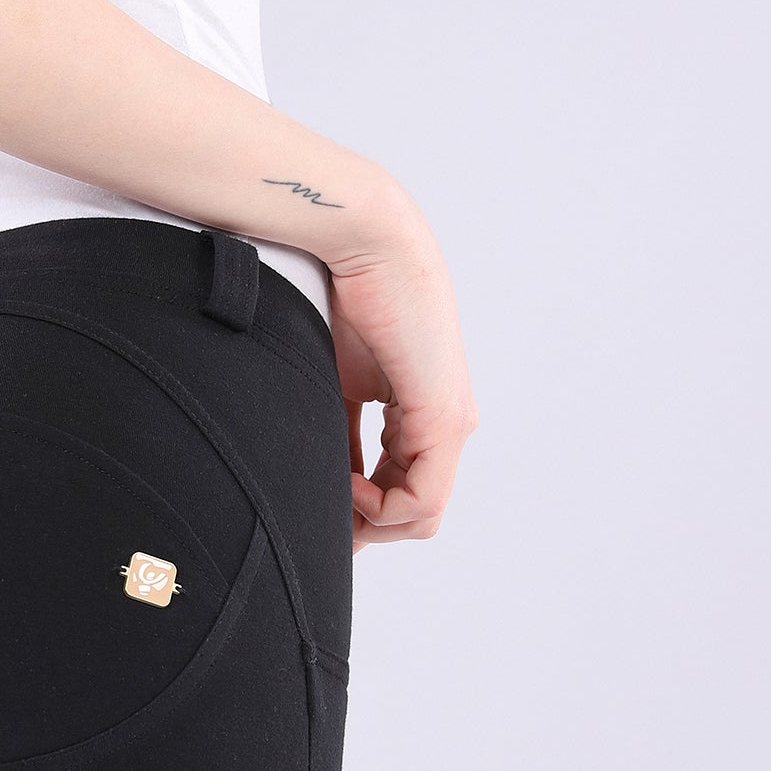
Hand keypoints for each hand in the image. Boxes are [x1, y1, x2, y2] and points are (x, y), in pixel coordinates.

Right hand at [326, 195, 476, 551]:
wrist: (363, 243)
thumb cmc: (343, 298)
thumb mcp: (335, 388)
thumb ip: (338, 440)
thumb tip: (328, 492)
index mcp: (422, 417)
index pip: (402, 496)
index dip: (361, 517)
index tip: (320, 506)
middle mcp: (446, 425)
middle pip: (413, 515)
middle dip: (366, 527)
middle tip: (325, 518)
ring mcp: (451, 424)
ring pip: (421, 514)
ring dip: (371, 519)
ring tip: (334, 494)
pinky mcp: (444, 419)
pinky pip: (422, 498)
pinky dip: (380, 507)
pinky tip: (347, 484)